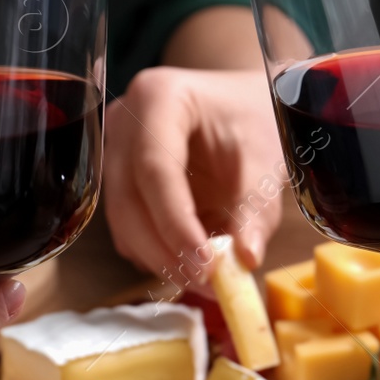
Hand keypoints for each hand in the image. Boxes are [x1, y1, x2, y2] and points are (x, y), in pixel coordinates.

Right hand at [103, 65, 284, 280]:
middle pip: (128, 199)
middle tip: (205, 281)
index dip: (174, 221)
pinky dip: (155, 251)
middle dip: (164, 249)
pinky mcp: (118, 180)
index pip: (155, 167)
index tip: (203, 261)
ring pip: (122, 220)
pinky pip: (127, 226)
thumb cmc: (252, 118)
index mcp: (158, 98)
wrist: (242, 103)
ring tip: (205, 279)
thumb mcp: (264, 158)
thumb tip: (246, 259)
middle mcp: (124, 122)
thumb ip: (255, 208)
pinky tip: (189, 262)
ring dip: (159, 257)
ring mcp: (114, 150)